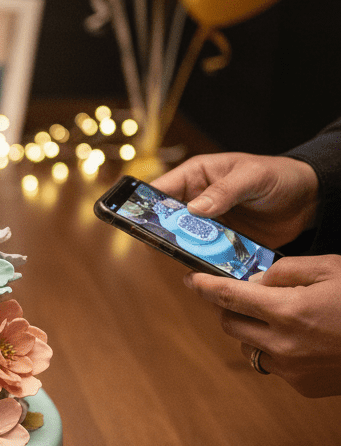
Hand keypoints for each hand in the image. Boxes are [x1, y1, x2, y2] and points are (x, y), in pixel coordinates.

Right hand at [150, 152, 318, 249]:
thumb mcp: (252, 177)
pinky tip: (207, 269)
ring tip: (188, 259)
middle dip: (162, 234)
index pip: (160, 190)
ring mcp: (208, 224)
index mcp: (196, 176)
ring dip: (185, 251)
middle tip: (160, 247)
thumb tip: (195, 209)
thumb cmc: (279, 176)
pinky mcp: (221, 243)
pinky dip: (205, 263)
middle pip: (167, 220)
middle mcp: (196, 201)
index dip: (144, 205)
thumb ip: (225, 191)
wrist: (308, 200)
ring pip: (184, 241)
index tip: (136, 222)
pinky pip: (206, 255)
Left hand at [185, 255, 340, 397]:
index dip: (204, 286)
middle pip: (230, 324)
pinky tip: (303, 339)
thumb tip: (255, 282)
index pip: (228, 296)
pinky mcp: (303, 387)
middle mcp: (283, 344)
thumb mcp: (331, 269)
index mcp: (288, 311)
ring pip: (249, 347)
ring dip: (253, 330)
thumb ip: (286, 272)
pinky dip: (277, 349)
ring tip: (279, 317)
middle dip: (228, 308)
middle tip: (238, 295)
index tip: (190, 280)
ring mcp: (292, 370)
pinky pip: (274, 364)